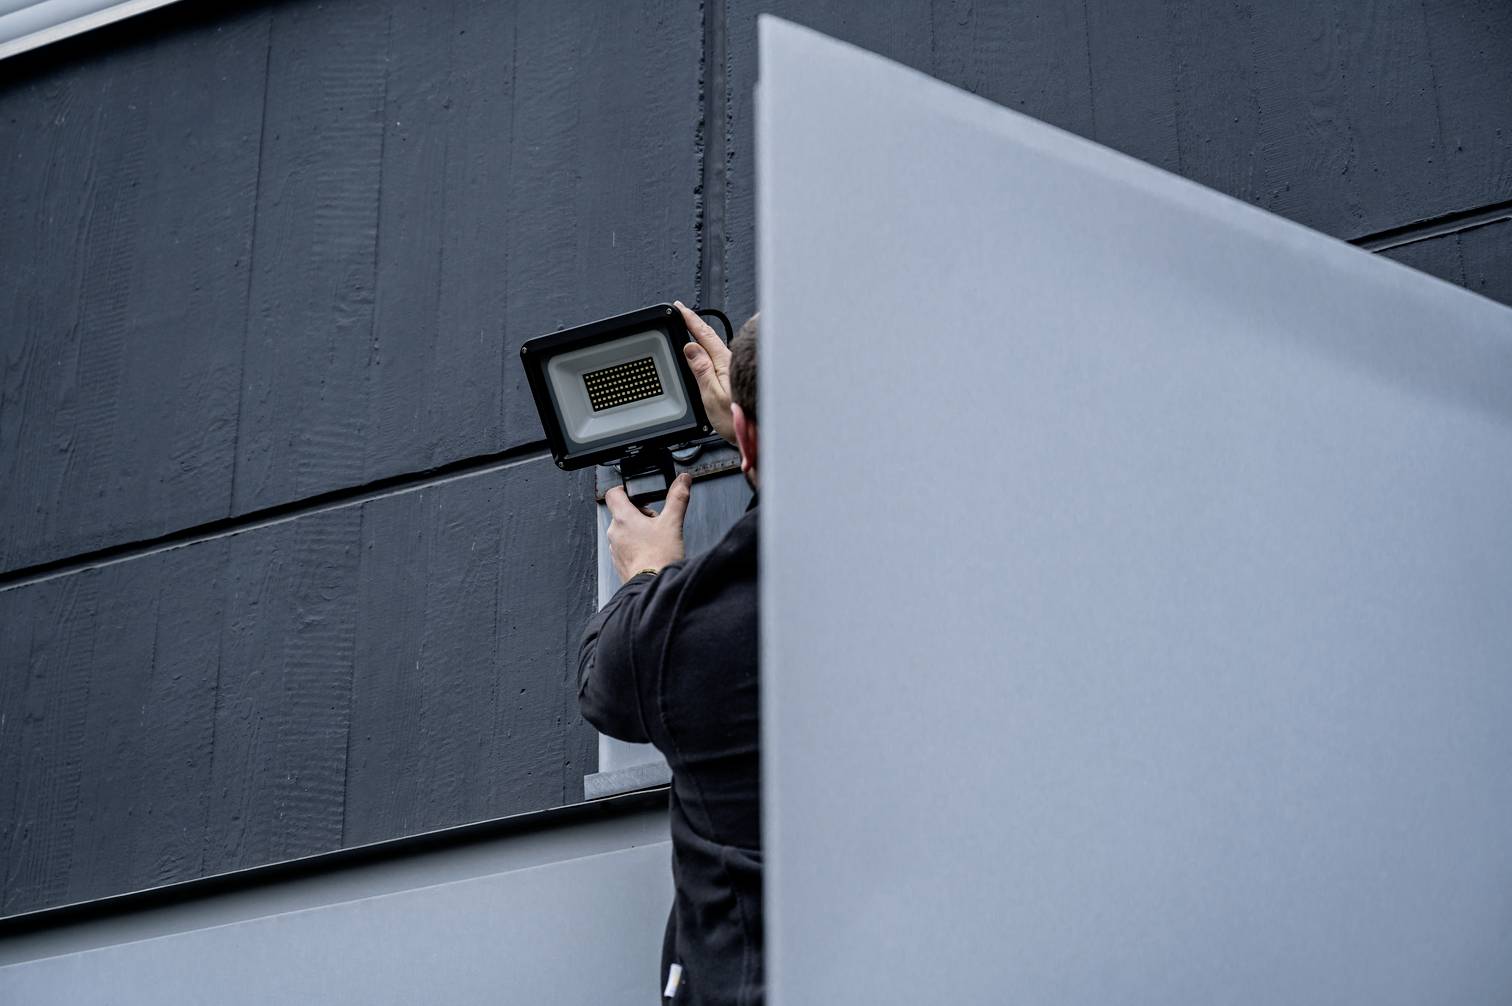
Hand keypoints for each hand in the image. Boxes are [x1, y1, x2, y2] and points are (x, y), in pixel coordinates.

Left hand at [605, 473, 692, 581]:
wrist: (653, 587)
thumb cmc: (659, 558)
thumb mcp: (673, 523)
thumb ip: (678, 497)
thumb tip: (683, 480)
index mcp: (623, 518)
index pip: (614, 493)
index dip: (626, 490)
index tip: (638, 494)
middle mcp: (614, 532)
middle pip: (623, 513)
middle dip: (641, 514)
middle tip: (657, 522)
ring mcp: (615, 549)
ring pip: (625, 531)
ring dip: (639, 531)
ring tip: (657, 539)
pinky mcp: (619, 563)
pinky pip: (626, 548)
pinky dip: (637, 547)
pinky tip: (653, 552)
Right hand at [675, 301, 734, 443]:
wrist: (761, 435)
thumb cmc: (739, 419)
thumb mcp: (712, 396)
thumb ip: (701, 370)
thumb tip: (691, 348)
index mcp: (724, 363)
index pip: (703, 335)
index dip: (690, 320)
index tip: (679, 308)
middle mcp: (732, 363)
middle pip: (710, 339)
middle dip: (696, 326)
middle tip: (683, 316)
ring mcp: (737, 371)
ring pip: (717, 349)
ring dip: (704, 339)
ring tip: (692, 333)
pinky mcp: (739, 380)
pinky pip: (721, 360)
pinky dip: (711, 353)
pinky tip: (709, 357)